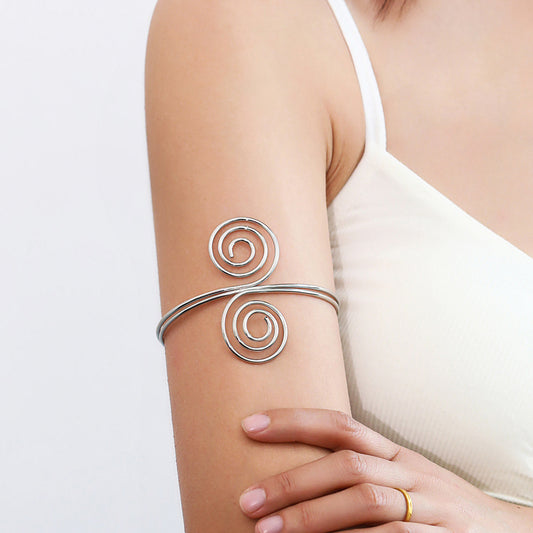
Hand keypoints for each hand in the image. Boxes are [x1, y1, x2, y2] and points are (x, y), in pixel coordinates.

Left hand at [238, 408, 532, 532]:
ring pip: (366, 499)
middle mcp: (409, 472)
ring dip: (313, 515)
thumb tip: (296, 483)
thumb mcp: (401, 481)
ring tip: (269, 530)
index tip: (249, 426)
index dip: (294, 420)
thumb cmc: (439, 508)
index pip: (340, 424)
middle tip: (249, 499)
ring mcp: (428, 506)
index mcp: (395, 453)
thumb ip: (359, 476)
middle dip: (294, 479)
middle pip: (347, 462)